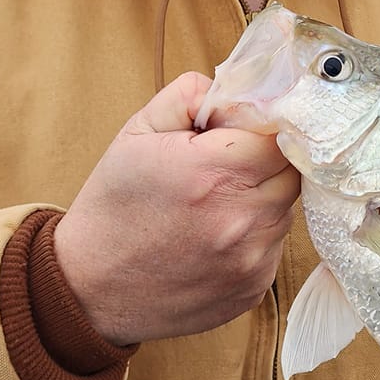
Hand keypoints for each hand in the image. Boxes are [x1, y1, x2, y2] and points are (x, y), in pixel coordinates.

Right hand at [53, 71, 302, 348]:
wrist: (89, 289)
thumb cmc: (112, 206)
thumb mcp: (137, 133)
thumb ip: (191, 96)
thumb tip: (237, 90)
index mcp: (215, 173)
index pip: (280, 134)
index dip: (262, 128)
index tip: (238, 134)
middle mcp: (242, 220)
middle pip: (291, 171)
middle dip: (265, 162)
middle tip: (225, 168)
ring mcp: (251, 261)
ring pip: (285, 211)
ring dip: (260, 200)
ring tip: (212, 207)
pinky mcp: (253, 290)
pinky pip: (272, 249)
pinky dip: (252, 239)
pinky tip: (212, 240)